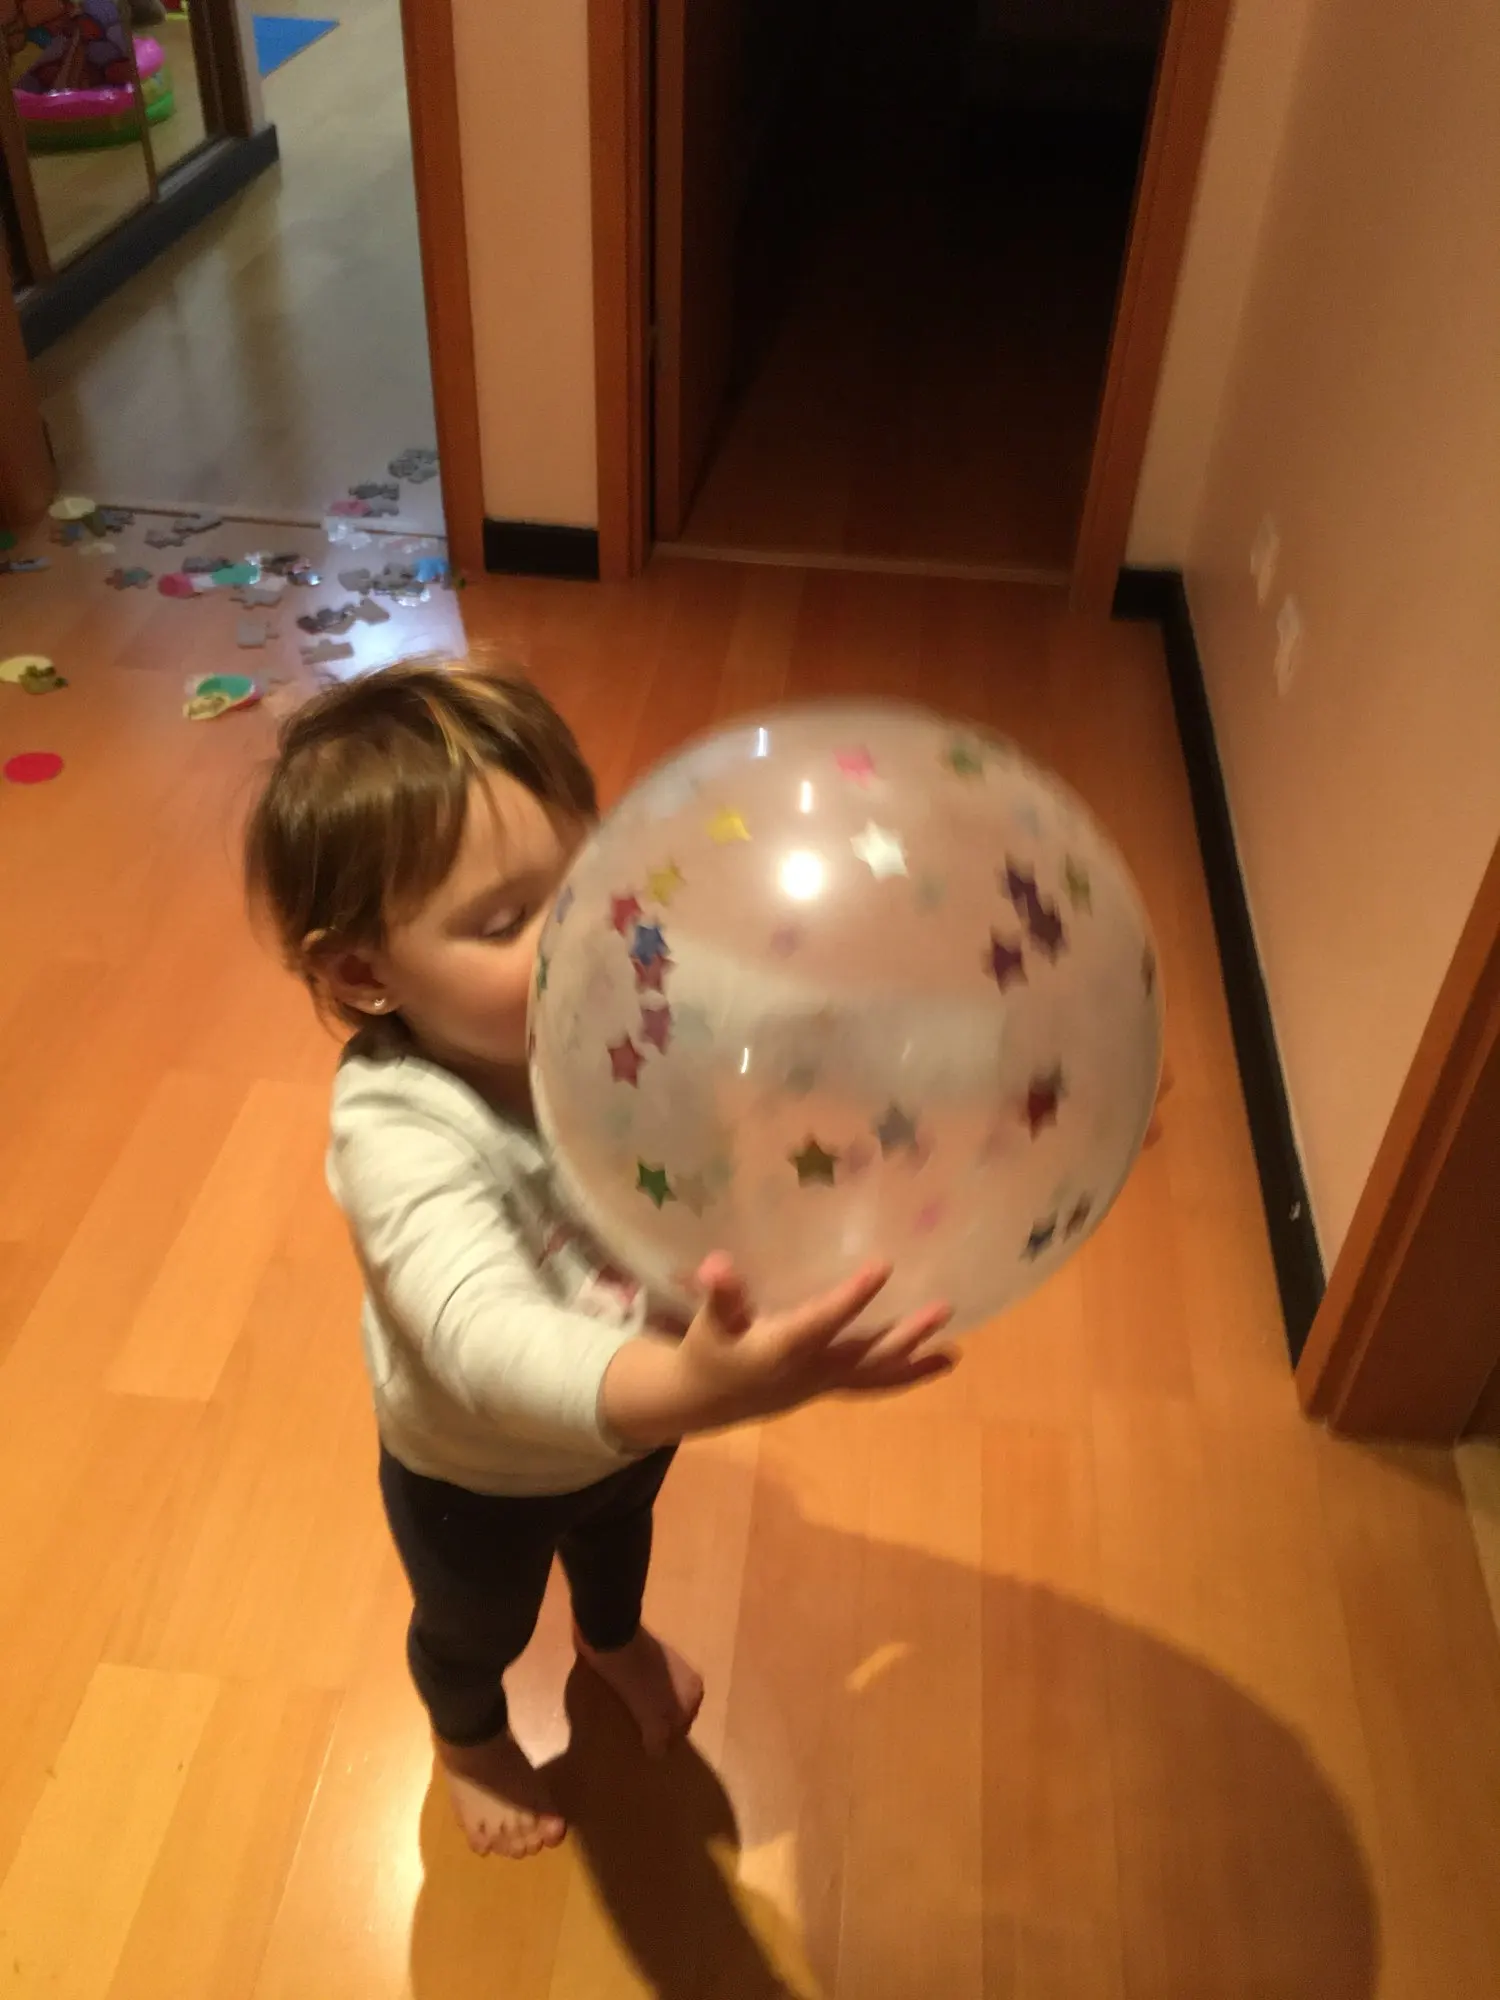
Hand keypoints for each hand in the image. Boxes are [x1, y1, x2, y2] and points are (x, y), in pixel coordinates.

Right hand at [602, 1254, 955, 1449]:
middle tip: (943, 1309)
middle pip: (865, 1354)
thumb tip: (717, 1263)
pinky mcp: (830, 1385)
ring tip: (954, 1350)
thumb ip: (720, 1294)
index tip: (884, 1266)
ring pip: (875, 1373)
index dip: (852, 1296)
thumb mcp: (707, 1321)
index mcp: (780, 1348)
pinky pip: (874, 1382)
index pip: (822, 1320)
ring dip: (914, 1358)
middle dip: (904, 1334)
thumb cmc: (708, 1350)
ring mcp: (823, 1382)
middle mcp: (810, 1369)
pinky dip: (907, 1374)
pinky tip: (941, 1360)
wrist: (704, 1400)